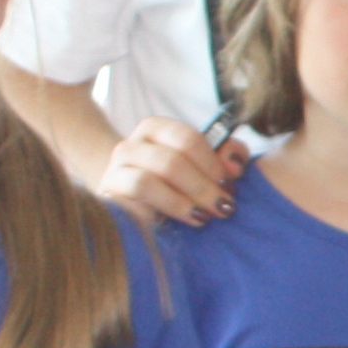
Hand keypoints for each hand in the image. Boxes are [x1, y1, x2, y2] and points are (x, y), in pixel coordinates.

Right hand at [101, 118, 245, 225]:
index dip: (214, 161)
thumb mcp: (202, 168)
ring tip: (208, 215)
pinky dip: (171, 205)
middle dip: (206, 185)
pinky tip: (190, 218)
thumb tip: (237, 162)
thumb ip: (224, 156)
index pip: (187, 137)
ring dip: (190, 196)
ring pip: (154, 175)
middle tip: (227, 205)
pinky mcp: (110, 193)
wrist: (132, 210)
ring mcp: (116, 168)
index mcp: (156, 130)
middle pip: (173, 159)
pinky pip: (139, 192)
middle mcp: (132, 144)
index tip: (232, 181)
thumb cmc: (176, 187)